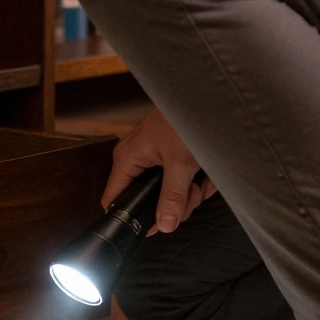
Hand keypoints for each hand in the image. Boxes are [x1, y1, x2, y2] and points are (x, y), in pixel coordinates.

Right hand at [102, 108, 216, 234]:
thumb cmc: (185, 118)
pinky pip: (177, 179)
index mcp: (127, 160)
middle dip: (174, 204)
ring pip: (166, 192)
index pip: (114, 200)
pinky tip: (206, 176)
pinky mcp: (168, 155)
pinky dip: (193, 181)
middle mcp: (135, 159)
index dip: (133, 219)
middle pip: (146, 201)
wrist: (205, 93)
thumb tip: (164, 225)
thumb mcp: (181, 163)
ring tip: (202, 182)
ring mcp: (152, 157)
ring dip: (189, 193)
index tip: (156, 226)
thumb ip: (173, 197)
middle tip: (191, 196)